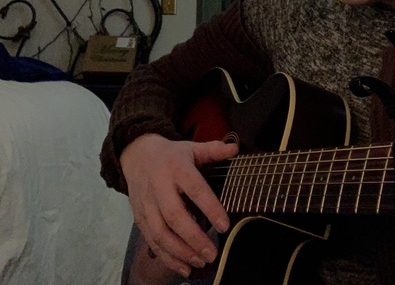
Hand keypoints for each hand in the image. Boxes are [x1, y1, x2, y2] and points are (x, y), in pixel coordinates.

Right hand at [120, 133, 238, 277]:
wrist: (137, 155)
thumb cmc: (171, 155)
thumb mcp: (192, 148)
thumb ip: (214, 150)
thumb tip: (236, 148)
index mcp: (177, 167)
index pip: (195, 189)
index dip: (210, 207)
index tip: (225, 225)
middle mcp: (160, 186)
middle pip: (175, 216)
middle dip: (194, 238)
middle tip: (212, 253)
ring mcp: (147, 203)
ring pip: (160, 232)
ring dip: (180, 251)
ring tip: (200, 262)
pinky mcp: (139, 217)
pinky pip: (151, 240)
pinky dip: (166, 257)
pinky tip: (183, 267)